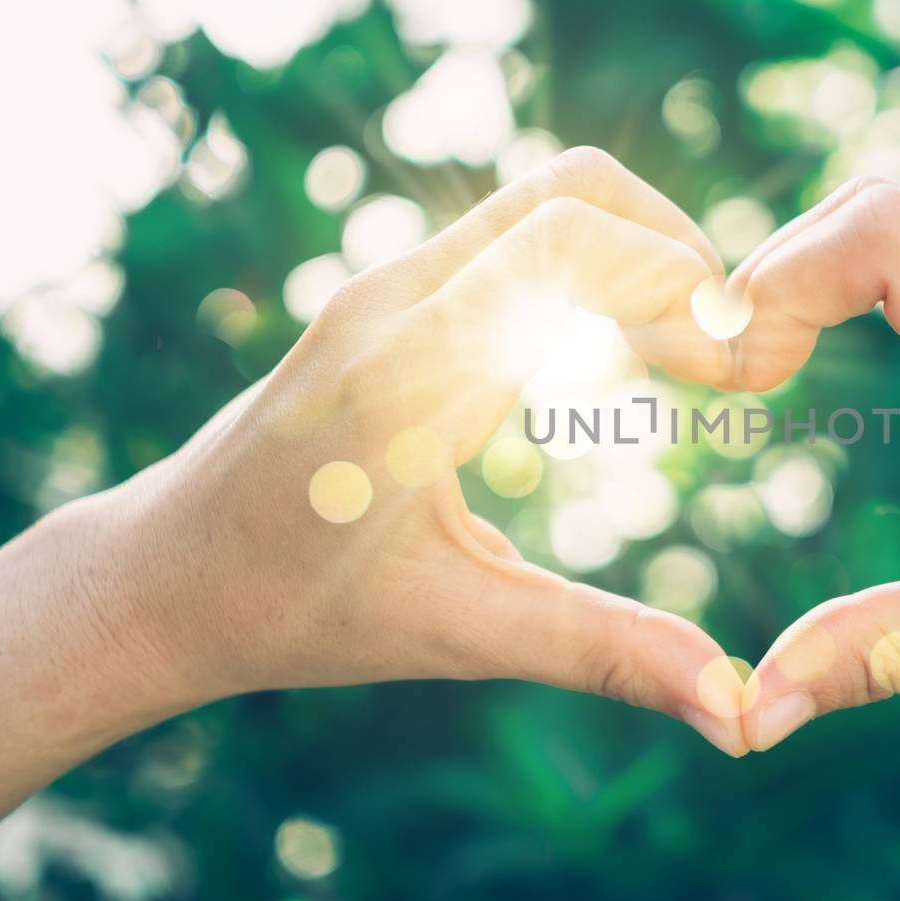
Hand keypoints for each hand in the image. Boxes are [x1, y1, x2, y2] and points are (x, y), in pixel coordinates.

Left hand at [0, 148, 751, 850]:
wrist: (162, 577)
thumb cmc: (292, 611)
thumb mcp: (456, 633)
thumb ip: (601, 652)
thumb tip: (737, 712)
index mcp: (409, 374)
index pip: (570, 239)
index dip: (680, 279)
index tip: (734, 373)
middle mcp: (394, 301)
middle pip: (573, 188)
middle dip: (676, 250)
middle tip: (720, 361)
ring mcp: (387, 286)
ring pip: (545, 202)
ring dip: (635, 257)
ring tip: (681, 362)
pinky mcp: (390, 296)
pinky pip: (515, 237)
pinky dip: (591, 268)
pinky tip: (613, 357)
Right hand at [727, 178, 899, 825]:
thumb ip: (890, 650)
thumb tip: (756, 708)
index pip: (885, 233)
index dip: (776, 272)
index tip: (721, 359)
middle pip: (893, 207)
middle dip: (789, 268)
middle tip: (735, 370)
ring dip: (844, 267)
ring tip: (782, 361)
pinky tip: (881, 356)